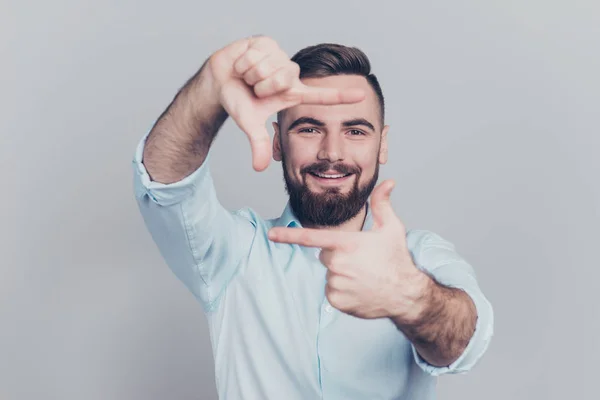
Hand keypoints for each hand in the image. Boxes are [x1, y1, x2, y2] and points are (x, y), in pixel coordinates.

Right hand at [208, 35, 365, 170]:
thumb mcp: (249, 123)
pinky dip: (243, 62)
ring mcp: (280, 57)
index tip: (362, 95)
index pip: (321, 96)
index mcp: (292, 94)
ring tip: (247, 75)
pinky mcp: (267, 42)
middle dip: (262, 85)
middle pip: (283, 79)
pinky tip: (242, 62)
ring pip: (268, 67)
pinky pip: (256, 54)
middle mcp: (290, 74)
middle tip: (253, 87)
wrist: (220, 81)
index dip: (341, 97)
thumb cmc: (239, 100)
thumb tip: (259, 169)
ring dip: (251, 73)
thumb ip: (258, 144)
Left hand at [267, 180, 431, 320]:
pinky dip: (342, 291)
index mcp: (347, 243)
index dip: (289, 235)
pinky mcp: (336, 300)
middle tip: (362, 260)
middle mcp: (338, 263)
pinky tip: (360, 289)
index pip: (312, 237)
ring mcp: (336, 283)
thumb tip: (389, 182)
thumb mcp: (392, 228)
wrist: (406, 294)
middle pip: (325, 255)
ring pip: (329, 273)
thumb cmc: (397, 259)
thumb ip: (382, 204)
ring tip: (364, 276)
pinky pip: (331, 291)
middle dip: (338, 255)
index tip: (271, 235)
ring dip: (342, 274)